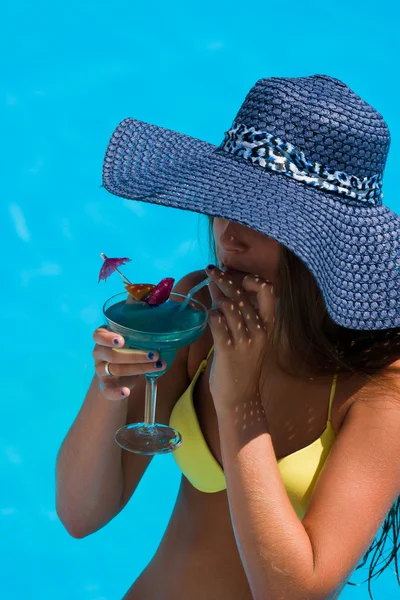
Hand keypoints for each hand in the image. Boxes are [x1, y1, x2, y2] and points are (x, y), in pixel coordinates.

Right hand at [92, 327, 165, 400]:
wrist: (117, 374)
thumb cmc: (126, 349)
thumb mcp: (129, 340)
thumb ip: (137, 337)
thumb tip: (160, 337)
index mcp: (102, 338)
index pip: (99, 336)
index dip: (109, 338)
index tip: (122, 341)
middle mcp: (98, 353)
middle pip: (113, 355)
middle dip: (135, 355)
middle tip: (154, 355)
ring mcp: (100, 370)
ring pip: (116, 370)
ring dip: (139, 368)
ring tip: (157, 366)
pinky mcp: (104, 385)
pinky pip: (107, 390)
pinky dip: (116, 392)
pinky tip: (126, 392)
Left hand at [205, 266, 275, 414]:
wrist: (240, 398)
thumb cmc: (242, 365)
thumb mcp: (247, 337)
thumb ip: (236, 312)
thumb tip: (220, 285)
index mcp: (267, 326)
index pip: (267, 291)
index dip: (251, 279)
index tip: (237, 276)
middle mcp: (259, 331)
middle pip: (241, 294)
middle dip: (224, 278)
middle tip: (211, 269)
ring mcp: (244, 341)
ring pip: (229, 305)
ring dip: (216, 297)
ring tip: (210, 295)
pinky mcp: (228, 350)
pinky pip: (217, 322)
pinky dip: (210, 314)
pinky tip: (208, 316)